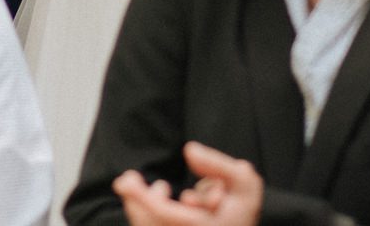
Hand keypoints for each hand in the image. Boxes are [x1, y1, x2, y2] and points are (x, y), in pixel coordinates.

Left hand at [113, 143, 263, 225]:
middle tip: (127, 180)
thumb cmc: (243, 206)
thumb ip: (218, 164)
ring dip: (141, 205)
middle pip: (150, 224)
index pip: (164, 214)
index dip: (141, 197)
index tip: (125, 181)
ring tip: (146, 185)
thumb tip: (189, 150)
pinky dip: (146, 214)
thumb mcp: (244, 182)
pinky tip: (157, 197)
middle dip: (135, 200)